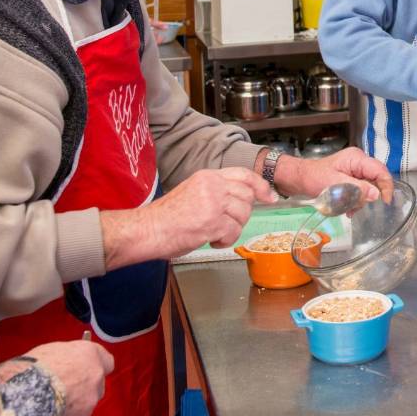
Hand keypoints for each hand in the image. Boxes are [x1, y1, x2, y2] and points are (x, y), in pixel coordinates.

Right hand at [0, 340, 113, 415]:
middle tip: (65, 386)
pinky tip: (51, 411)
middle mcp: (95, 376)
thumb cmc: (33, 369)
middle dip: (84, 385)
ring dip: (75, 402)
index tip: (88, 368)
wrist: (26, 393)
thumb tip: (66, 361)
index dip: (95, 365)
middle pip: (97, 382)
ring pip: (87, 402)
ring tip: (53, 400)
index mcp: (89, 354)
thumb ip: (67, 357)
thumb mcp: (51, 350)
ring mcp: (90, 399)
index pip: (106, 360)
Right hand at [102, 167, 275, 268]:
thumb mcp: (192, 192)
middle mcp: (212, 186)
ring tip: (212, 232)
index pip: (244, 175)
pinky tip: (210, 240)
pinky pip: (234, 232)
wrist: (146, 229)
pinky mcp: (213, 222)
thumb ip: (215, 191)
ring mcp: (214, 203)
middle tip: (226, 223)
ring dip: (232, 229)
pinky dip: (225, 240)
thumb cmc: (165, 217)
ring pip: (243, 215)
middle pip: (247, 197)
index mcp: (207, 176)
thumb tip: (239, 200)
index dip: (260, 186)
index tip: (269, 196)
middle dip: (242, 214)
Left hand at [274, 147, 393, 204]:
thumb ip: (356, 189)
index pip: (380, 170)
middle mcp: (359, 162)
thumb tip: (376, 194)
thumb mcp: (335, 184)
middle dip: (369, 195)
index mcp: (357, 158)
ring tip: (348, 208)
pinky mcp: (351, 177)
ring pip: (369, 187)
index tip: (385, 202)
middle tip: (357, 206)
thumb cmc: (313, 178)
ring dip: (361, 200)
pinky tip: (348, 208)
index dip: (386, 186)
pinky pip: (361, 189)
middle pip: (376, 179)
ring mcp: (355, 169)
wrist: (300, 178)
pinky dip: (356, 200)